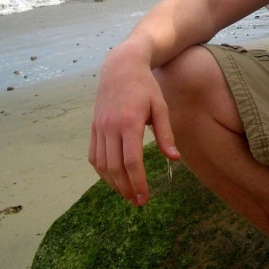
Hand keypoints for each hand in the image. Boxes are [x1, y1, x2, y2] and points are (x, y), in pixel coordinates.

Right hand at [88, 43, 179, 205]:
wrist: (121, 66)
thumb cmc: (145, 86)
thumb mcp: (160, 107)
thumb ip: (165, 134)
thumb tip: (174, 159)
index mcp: (129, 122)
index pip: (131, 161)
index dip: (138, 182)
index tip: (145, 198)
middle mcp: (110, 127)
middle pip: (115, 167)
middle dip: (126, 188)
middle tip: (137, 202)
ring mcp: (99, 127)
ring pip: (102, 164)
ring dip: (113, 183)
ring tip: (126, 194)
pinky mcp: (93, 127)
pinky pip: (94, 155)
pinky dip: (101, 171)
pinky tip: (112, 179)